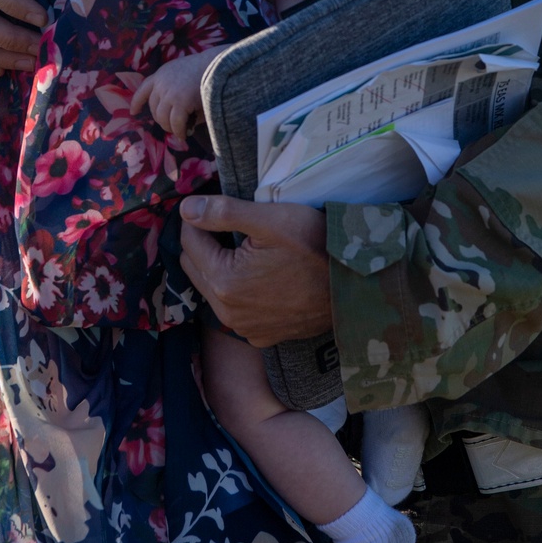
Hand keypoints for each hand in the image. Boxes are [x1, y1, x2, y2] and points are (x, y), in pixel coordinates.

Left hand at [131, 53, 210, 139]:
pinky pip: (175, 123)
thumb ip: (176, 92)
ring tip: (180, 131)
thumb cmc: (209, 70)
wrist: (221, 65)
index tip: (133, 112)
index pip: (144, 88)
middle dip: (162, 119)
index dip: (137, 102)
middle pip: (154, 108)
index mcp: (162, 73)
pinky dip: (179, 131)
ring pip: (162, 118)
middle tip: (173, 126)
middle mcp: (161, 83)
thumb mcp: (186, 76)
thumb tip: (175, 117)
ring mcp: (169, 92)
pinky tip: (185, 134)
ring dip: (170, 127)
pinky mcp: (180, 102)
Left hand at [179, 195, 330, 346]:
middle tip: (231, 226)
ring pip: (212, 289)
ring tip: (246, 249)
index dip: (198, 218)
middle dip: (204, 243)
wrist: (355, 286)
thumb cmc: (316, 246)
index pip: (189, 241)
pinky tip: (260, 276)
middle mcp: (227, 312)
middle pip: (195, 267)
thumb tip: (186, 208)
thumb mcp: (271, 219)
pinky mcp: (261, 336)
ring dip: (218, 267)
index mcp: (224, 281)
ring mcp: (244, 328)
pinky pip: (234, 309)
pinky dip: (237, 291)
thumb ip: (223, 212)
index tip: (216, 206)